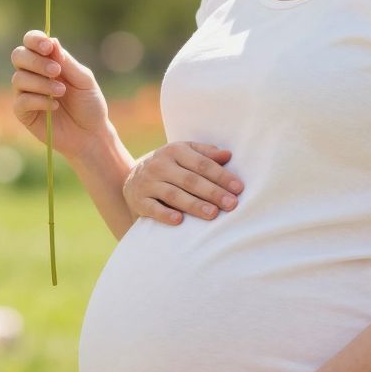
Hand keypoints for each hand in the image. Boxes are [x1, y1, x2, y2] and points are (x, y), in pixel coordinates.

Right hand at [9, 30, 110, 161]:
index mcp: (47, 61)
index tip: (48, 47)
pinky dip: (38, 101)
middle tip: (56, 71)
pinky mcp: (24, 113)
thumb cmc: (89, 104)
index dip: (35, 40)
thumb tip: (52, 41)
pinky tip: (55, 107)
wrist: (91, 134)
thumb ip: (67, 62)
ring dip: (41, 83)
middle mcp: (33, 74)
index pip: (31, 42)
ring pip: (18, 79)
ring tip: (61, 92)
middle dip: (36, 61)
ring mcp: (26, 93)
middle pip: (18, 56)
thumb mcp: (84, 80)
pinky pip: (21, 101)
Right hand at [124, 142, 242, 225]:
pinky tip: (179, 220)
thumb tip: (228, 155)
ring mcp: (148, 183)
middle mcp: (160, 165)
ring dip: (194, 205)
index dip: (221, 176)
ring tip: (213, 214)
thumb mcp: (184, 154)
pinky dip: (165, 214)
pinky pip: (153, 208)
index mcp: (175, 151)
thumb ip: (206, 154)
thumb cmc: (169, 166)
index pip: (202, 164)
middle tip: (231, 204)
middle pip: (190, 180)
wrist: (132, 178)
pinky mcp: (140, 200)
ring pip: (173, 194)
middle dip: (212, 192)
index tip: (238, 188)